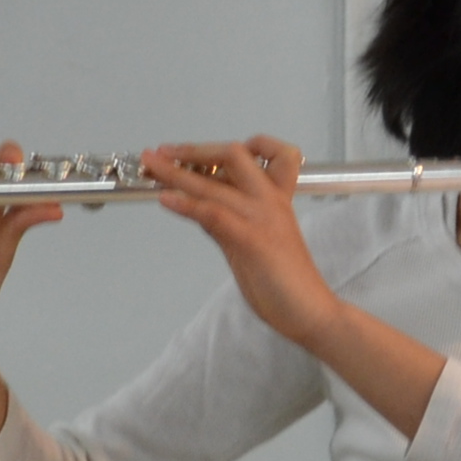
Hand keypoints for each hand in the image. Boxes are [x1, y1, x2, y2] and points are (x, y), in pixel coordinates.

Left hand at [146, 136, 447, 439]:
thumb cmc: (285, 282)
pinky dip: (187, 204)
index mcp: (275, 198)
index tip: (193, 154)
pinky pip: (215, 214)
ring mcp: (261, 218)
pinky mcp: (253, 241)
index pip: (259, 154)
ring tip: (150, 166)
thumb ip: (229, 221)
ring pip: (215, 185)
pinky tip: (165, 199)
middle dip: (192, 151)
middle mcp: (269, 201)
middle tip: (159, 152)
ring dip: (176, 172)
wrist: (311, 310)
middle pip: (232, 156)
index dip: (227, 149)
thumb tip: (198, 206)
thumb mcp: (251, 243)